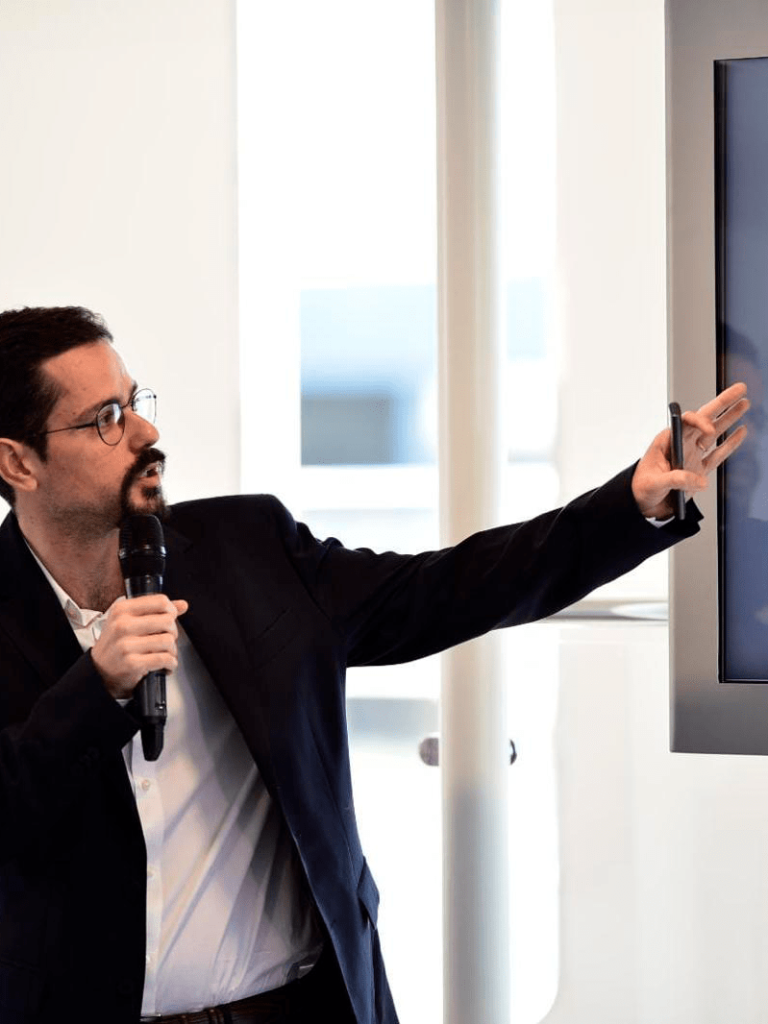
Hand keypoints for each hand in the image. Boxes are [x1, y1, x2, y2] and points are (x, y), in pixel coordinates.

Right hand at [91, 595, 188, 698]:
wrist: (99, 673)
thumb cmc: (117, 645)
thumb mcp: (129, 622)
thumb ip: (156, 611)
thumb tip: (183, 604)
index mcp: (122, 610)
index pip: (160, 601)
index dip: (171, 610)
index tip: (170, 619)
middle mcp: (122, 625)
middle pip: (168, 621)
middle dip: (173, 632)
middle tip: (166, 639)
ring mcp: (126, 645)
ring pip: (168, 640)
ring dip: (172, 650)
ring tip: (164, 654)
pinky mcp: (132, 663)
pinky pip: (164, 659)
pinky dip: (170, 663)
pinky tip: (165, 665)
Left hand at [632, 382, 749, 518]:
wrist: (643, 504)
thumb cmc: (641, 488)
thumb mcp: (654, 483)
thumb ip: (676, 479)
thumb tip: (700, 481)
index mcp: (667, 441)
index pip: (685, 422)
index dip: (699, 421)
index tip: (709, 429)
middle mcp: (681, 444)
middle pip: (704, 419)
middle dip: (722, 403)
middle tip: (739, 389)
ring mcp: (691, 456)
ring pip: (715, 433)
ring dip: (730, 419)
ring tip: (744, 404)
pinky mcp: (698, 470)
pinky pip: (717, 454)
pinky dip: (730, 444)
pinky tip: (740, 432)